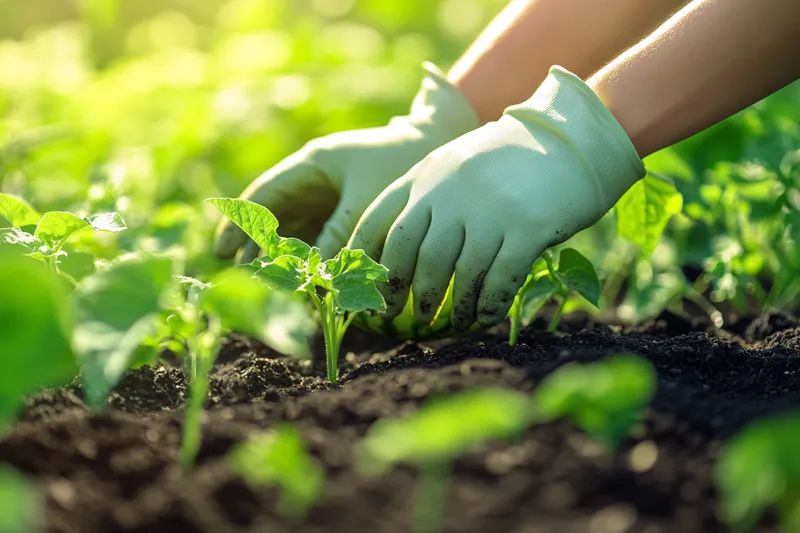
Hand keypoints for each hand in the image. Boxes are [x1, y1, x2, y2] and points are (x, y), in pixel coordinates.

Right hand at [213, 63, 478, 262]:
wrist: (436, 146)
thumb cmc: (398, 164)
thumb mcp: (364, 200)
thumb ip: (337, 234)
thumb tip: (314, 274)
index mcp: (311, 164)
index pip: (264, 194)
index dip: (240, 223)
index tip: (223, 251)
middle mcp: (314, 180)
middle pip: (275, 216)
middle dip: (258, 246)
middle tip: (243, 277)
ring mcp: (329, 195)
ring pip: (296, 229)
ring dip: (283, 255)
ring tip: (269, 285)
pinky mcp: (345, 210)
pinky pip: (319, 236)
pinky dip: (310, 256)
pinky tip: (304, 280)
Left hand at [349, 66, 644, 330]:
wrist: (571, 137)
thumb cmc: (510, 159)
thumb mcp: (456, 164)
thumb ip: (428, 196)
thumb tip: (400, 252)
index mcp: (427, 175)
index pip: (378, 219)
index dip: (362, 258)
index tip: (361, 286)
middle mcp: (450, 192)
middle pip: (410, 252)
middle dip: (400, 290)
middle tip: (401, 316)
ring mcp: (488, 210)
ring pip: (455, 272)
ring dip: (449, 305)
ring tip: (450, 323)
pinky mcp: (527, 228)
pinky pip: (500, 280)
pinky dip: (490, 305)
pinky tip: (487, 317)